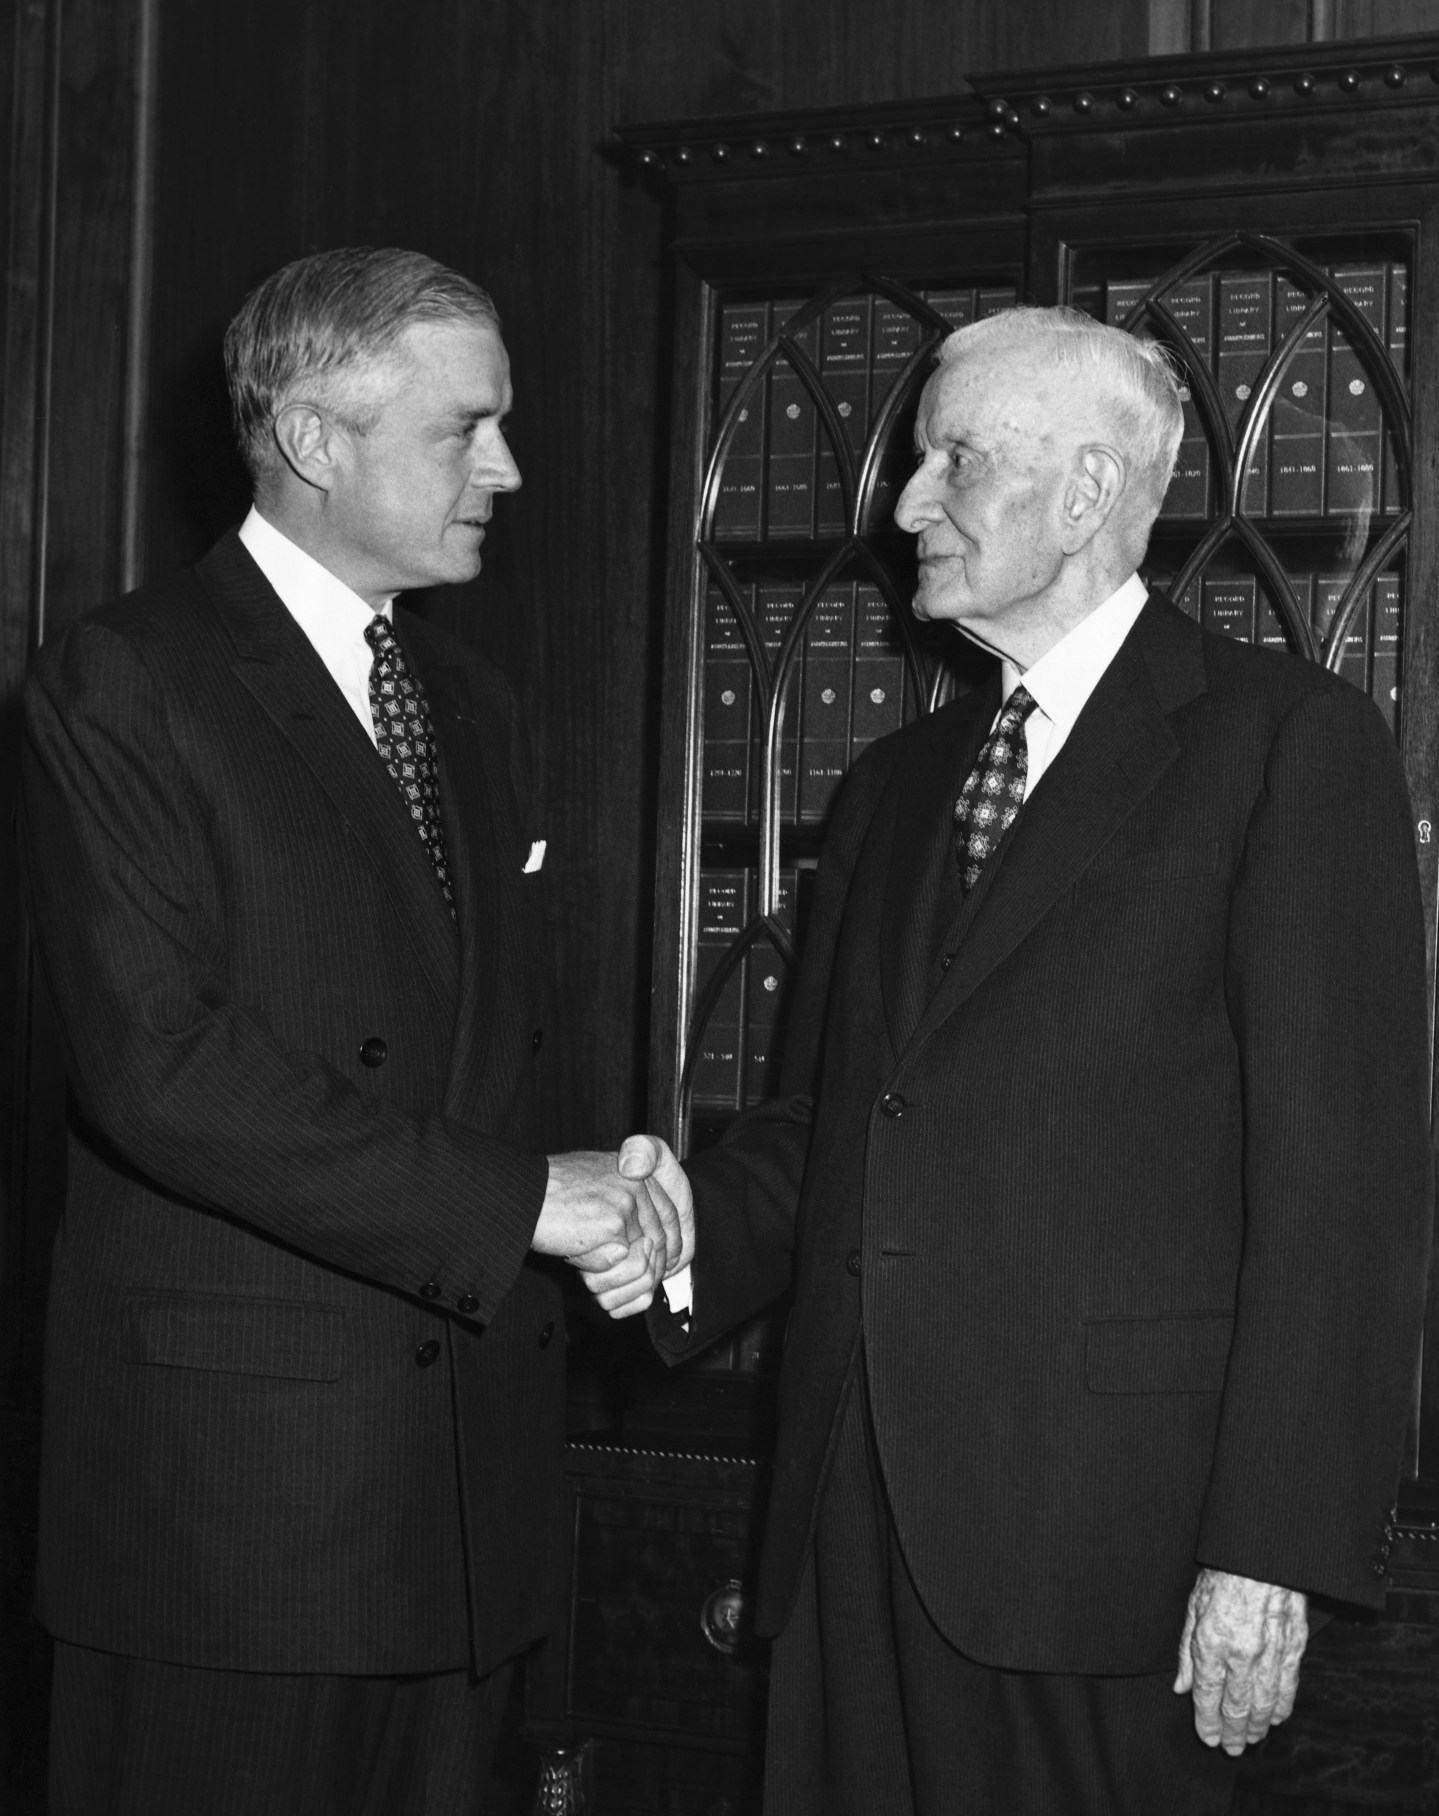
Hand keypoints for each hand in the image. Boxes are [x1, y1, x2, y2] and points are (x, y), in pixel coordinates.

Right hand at [532, 1147, 685, 1317]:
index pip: (671, 1214)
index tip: (662, 1267)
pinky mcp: (614, 1224)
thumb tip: (643, 1254)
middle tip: (627, 1286)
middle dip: (648, 1272)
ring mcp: (627, 1203)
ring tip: (590, 1269)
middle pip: (663, 1241)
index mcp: (635, 1171)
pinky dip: (597, 1271)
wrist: (519, 1195)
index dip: (670, 1246)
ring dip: (619, 1277)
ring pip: (645, 1260)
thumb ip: (622, 1212)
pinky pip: (619, 1265)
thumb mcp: (594, 1190)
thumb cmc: (548, 1195)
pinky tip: (576, 1256)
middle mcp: (637, 1183)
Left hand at [1174, 1568, 1307, 1754]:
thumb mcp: (1193, 1607)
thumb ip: (1186, 1652)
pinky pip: (1289, 1686)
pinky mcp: (1295, 1646)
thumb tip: (1181, 1687)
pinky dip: (1283, 1707)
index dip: (1207, 1722)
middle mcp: (1243, 1654)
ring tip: (1252, 1739)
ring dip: (1259, 1727)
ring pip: (1266, 1703)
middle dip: (1234, 1733)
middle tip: (1232, 1750)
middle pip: (1239, 1707)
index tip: (1207, 1738)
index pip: (1208, 1696)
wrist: (1261, 1554)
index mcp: (1213, 1643)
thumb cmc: (1223, 1574)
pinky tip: (1277, 1718)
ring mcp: (1272, 1652)